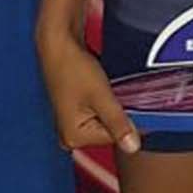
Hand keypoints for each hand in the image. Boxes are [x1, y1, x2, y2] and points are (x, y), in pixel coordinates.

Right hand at [38, 29, 139, 153]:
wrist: (59, 44)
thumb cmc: (73, 68)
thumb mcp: (101, 97)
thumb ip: (118, 124)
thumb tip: (133, 148)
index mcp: (74, 137)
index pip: (114, 138)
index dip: (127, 119)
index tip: (129, 101)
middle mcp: (70, 135)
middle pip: (110, 131)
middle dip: (119, 113)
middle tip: (114, 91)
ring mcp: (72, 122)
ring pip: (107, 120)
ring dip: (114, 105)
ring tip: (107, 87)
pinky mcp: (76, 110)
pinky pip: (100, 112)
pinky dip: (107, 101)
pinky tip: (104, 87)